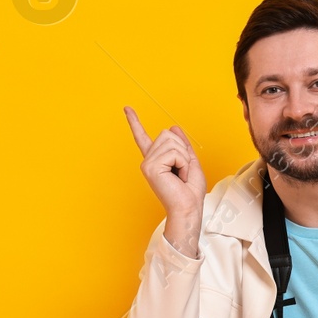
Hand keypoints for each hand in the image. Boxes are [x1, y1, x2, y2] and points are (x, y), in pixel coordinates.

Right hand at [124, 107, 205, 253]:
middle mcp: (148, 160)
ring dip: (183, 158)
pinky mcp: (151, 167)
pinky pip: (174, 153)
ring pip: (172, 142)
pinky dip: (182, 163)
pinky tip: (177, 176)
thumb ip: (182, 145)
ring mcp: (147, 163)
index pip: (143, 137)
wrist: (188, 208)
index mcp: (155, 159)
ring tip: (180, 174)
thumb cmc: (189, 192)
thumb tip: (174, 127)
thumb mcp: (190, 162)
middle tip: (181, 170)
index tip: (127, 108)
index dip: (135, 121)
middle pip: (168, 134)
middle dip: (182, 150)